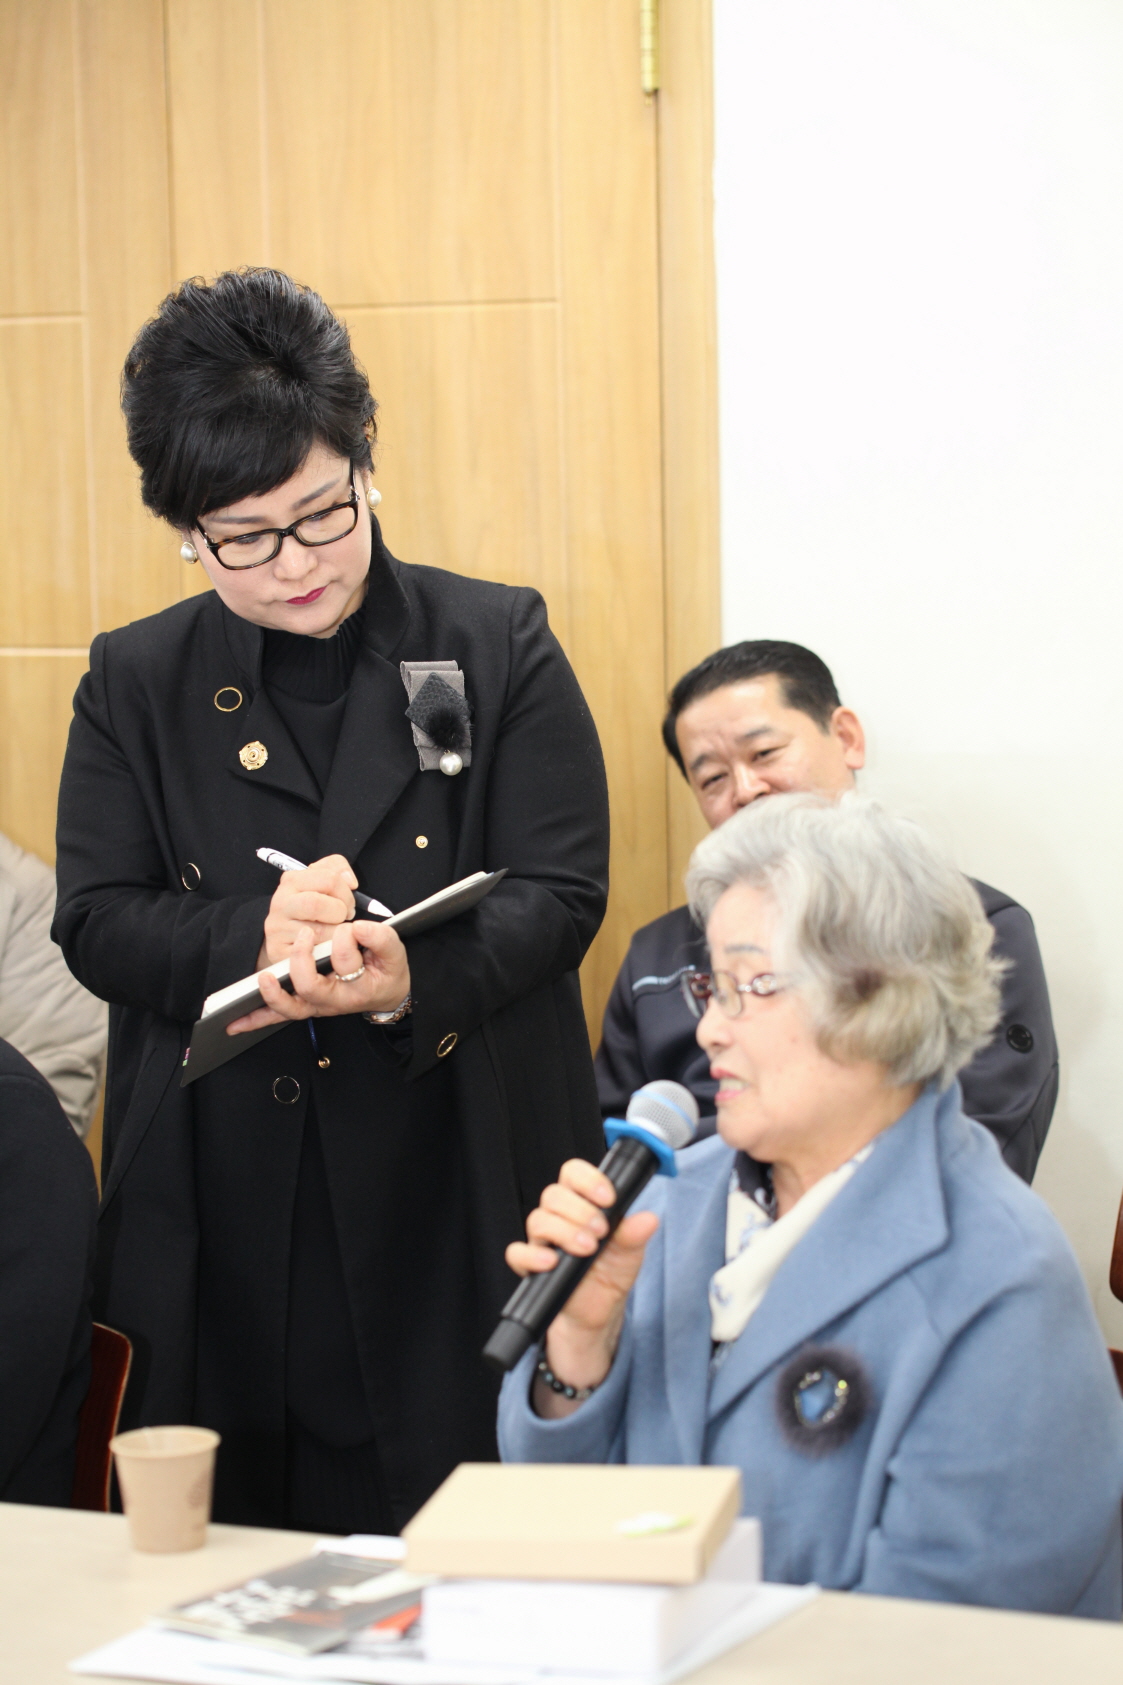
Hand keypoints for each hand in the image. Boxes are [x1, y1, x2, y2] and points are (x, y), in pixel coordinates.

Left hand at [227, 919, 410, 1034]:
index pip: (345, 962)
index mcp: (356, 988)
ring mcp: (315, 1005)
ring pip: (289, 1008)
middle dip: (302, 959)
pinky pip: (277, 1015)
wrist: (388, 994)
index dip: (346, 939)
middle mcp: (332, 1001)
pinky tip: (236, 1023)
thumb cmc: (388, 973)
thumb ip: (381, 938)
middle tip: (307, 935)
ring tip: (264, 978)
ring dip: (272, 995)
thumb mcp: (395, 953)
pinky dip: (256, 1019)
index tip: (354, 927)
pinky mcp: (303, 1004)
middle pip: (309, 987)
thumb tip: (357, 929)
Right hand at [259, 854, 357, 966]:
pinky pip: (314, 952)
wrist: (288, 940)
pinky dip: (328, 950)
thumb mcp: (322, 883)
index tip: (348, 901)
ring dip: (336, 933)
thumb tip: (350, 881)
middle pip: (318, 904)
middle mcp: (280, 902)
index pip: (329, 878)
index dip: (346, 891)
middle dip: (341, 912)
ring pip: (319, 931)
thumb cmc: (312, 910)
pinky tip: (328, 946)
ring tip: (336, 932)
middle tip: (345, 917)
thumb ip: (337, 870)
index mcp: (292, 880)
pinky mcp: (279, 952)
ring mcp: (277, 928)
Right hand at [505, 1158, 658, 1415]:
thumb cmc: (610, 1275)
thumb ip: (635, 1235)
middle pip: (553, 1195)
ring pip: (537, 1219)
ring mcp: (543, 1241)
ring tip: (587, 1249)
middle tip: (601, 1232)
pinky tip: (551, 1262)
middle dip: (580, 1210)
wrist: (597, 1314)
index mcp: (582, 1205)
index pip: (573, 1174)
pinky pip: (517, 1252)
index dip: (588, 1179)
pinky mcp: (530, 1265)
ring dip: (564, 1231)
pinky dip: (532, 1255)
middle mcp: (559, 1218)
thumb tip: (648, 1219)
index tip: (607, 1197)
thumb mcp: (630, 1255)